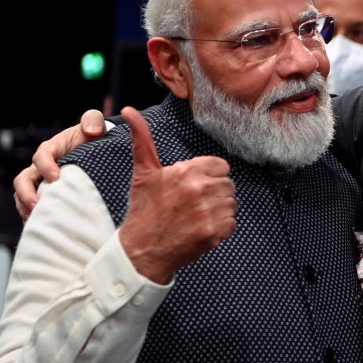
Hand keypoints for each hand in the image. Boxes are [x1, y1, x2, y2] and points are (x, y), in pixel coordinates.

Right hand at [13, 109, 108, 218]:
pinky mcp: (48, 196)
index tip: (55, 177)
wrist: (99, 150)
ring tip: (39, 220)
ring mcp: (42, 183)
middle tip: (37, 206)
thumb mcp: (94, 124)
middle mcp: (42, 167)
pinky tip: (46, 226)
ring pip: (23, 197)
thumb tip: (91, 130)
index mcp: (51, 149)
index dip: (45, 166)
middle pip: (22, 180)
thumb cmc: (94, 136)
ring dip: (27, 209)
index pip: (40, 156)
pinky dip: (37, 217)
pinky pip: (35, 208)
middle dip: (26, 194)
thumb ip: (92, 120)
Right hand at [117, 107, 236, 283]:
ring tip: (196, 217)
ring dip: (218, 211)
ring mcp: (207, 211)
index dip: (209, 176)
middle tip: (193, 204)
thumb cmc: (144, 211)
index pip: (220, 166)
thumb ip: (143, 140)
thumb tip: (130, 111)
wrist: (141, 250)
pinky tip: (201, 229)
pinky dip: (220, 229)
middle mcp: (199, 189)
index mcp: (186, 171)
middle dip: (215, 194)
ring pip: (231, 204)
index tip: (194, 187)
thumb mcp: (143, 173)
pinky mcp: (213, 232)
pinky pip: (232, 224)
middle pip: (228, 184)